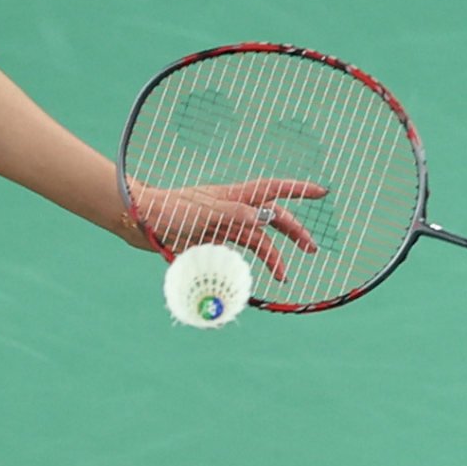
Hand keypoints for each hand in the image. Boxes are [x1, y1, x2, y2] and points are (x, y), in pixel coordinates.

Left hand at [127, 176, 323, 277]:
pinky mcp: (215, 239)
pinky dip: (253, 261)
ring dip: (274, 256)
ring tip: (284, 276)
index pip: (274, 189)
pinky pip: (241, 250)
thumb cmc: (170, 210)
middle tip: (312, 249)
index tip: (323, 191)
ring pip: (259, 239)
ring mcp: (225, 224)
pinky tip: (258, 273)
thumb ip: (235, 214)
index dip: (299, 190)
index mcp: (234, 196)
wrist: (142, 222)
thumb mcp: (204, 213)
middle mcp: (234, 209)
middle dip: (295, 232)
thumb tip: (266, 217)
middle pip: (273, 218)